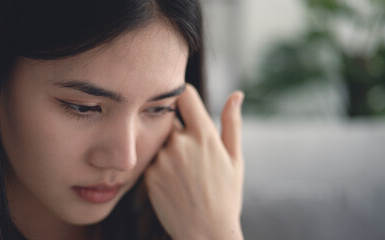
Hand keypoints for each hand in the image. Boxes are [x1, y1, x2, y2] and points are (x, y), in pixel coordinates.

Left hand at [144, 84, 244, 239]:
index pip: (184, 94)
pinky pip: (151, 159)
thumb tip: (236, 94)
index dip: (184, 96)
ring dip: (167, 147)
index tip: (185, 104)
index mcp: (204, 135)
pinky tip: (173, 182)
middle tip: (187, 147)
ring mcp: (161, 159)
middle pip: (168, 117)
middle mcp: (180, 142)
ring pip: (159, 139)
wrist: (205, 232)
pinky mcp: (148, 174)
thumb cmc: (226, 195)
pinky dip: (159, 164)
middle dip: (175, 125)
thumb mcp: (235, 159)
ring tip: (183, 171)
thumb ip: (231, 123)